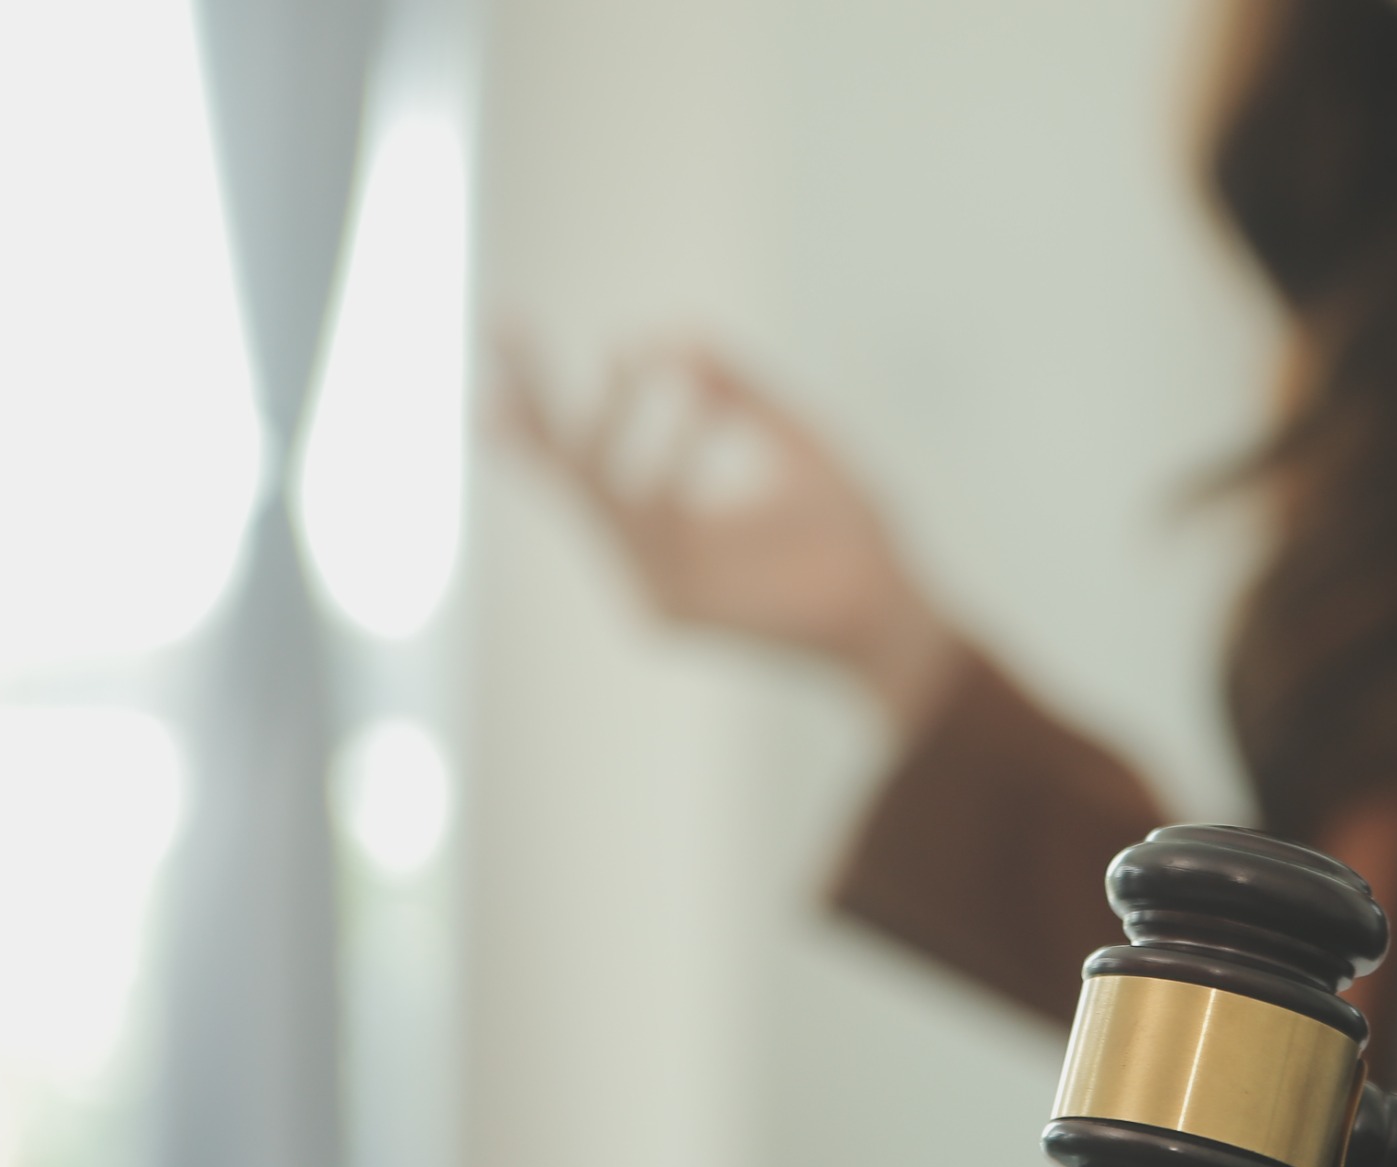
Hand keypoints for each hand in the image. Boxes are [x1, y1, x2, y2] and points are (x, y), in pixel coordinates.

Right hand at [497, 335, 966, 732]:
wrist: (896, 612)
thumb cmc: (853, 537)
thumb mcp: (796, 441)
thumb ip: (741, 392)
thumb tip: (677, 335)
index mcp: (666, 514)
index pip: (585, 449)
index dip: (543, 394)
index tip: (517, 325)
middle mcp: (648, 551)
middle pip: (566, 473)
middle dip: (531, 401)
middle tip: (500, 325)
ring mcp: (655, 583)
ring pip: (600, 496)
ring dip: (607, 422)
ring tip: (625, 362)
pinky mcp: (673, 609)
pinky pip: (650, 525)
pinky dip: (665, 462)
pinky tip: (693, 413)